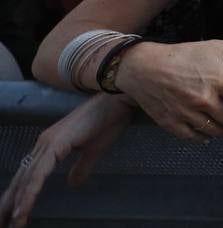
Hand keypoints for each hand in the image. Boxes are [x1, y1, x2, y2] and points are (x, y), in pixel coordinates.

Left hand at [0, 94, 134, 227]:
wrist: (118, 99)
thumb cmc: (109, 121)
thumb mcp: (94, 150)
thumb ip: (82, 167)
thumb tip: (73, 183)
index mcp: (50, 145)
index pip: (29, 175)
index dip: (19, 196)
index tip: (13, 217)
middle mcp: (43, 144)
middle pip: (21, 179)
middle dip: (10, 204)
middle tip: (5, 225)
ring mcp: (48, 143)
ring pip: (26, 179)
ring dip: (17, 204)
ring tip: (13, 224)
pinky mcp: (56, 144)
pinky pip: (38, 174)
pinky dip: (29, 193)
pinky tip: (23, 209)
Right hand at [116, 36, 222, 142]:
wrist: (143, 67)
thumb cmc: (181, 55)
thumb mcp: (211, 46)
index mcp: (218, 79)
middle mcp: (205, 99)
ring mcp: (188, 113)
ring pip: (214, 132)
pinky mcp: (172, 123)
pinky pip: (193, 137)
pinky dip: (203, 139)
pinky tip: (209, 137)